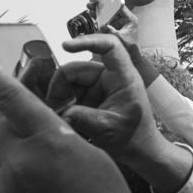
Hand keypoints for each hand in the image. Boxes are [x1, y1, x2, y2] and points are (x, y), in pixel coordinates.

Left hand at [0, 46, 141, 192]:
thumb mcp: (89, 151)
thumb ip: (57, 133)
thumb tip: (35, 127)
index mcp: (50, 141)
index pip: (14, 99)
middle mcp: (22, 162)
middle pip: (2, 128)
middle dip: (15, 122)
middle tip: (38, 129)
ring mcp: (9, 189)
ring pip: (2, 155)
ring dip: (18, 151)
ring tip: (47, 167)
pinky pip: (4, 180)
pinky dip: (18, 176)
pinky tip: (42, 187)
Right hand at [50, 34, 161, 163]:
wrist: (140, 152)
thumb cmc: (134, 138)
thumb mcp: (106, 129)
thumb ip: (81, 118)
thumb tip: (56, 111)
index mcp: (124, 77)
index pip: (109, 46)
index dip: (88, 40)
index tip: (65, 46)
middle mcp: (111, 77)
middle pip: (78, 68)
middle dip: (61, 85)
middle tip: (52, 107)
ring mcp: (100, 86)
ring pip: (70, 81)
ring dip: (60, 97)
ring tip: (57, 116)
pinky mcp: (91, 96)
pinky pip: (71, 93)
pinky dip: (63, 103)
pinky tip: (61, 117)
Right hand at [88, 0, 138, 45]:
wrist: (131, 55)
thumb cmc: (129, 46)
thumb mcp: (120, 38)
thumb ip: (111, 31)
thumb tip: (102, 26)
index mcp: (130, 19)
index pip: (120, 6)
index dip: (111, 1)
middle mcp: (124, 18)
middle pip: (112, 7)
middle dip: (102, 3)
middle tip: (94, 1)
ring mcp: (118, 21)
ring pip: (107, 12)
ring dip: (98, 8)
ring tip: (90, 6)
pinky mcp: (112, 25)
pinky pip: (104, 18)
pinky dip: (98, 16)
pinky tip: (92, 13)